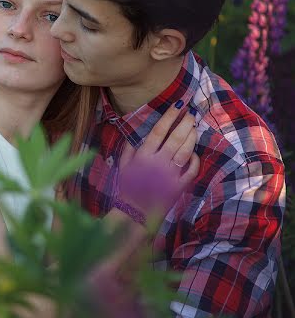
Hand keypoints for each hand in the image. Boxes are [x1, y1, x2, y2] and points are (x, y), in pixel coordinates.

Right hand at [116, 102, 199, 222]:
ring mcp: (170, 174)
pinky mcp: (180, 185)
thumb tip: (134, 135)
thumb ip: (128, 150)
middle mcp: (157, 162)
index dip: (169, 116)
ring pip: (185, 151)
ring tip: (194, 127)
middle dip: (185, 123)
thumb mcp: (122, 167)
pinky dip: (195, 159)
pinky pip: (192, 169)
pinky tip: (194, 153)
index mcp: (142, 155)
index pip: (158, 130)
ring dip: (192, 137)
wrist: (135, 212)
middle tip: (190, 114)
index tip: (178, 105)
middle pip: (175, 138)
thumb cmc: (127, 188)